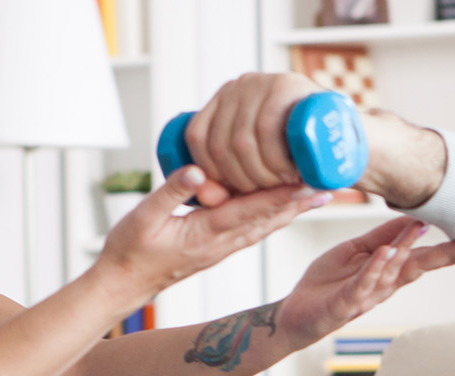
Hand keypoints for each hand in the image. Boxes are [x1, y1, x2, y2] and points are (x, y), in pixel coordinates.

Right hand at [95, 166, 333, 293]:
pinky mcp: (218, 246)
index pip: (251, 210)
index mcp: (206, 233)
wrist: (125, 283)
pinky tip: (285, 208)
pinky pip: (253, 229)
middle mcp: (221, 242)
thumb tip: (200, 171)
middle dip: (299, 201)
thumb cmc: (130, 251)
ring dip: (292, 209)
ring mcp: (221, 247)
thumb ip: (171, 192)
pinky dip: (274, 216)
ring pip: (265, 225)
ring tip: (318, 194)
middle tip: (329, 185)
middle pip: (268, 219)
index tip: (308, 183)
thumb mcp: (143, 217)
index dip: (281, 195)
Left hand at [188, 72, 448, 207]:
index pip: (197, 137)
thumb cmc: (299, 159)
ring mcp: (264, 80)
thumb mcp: (257, 164)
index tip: (233, 195)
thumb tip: (202, 194)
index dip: (209, 174)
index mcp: (224, 99)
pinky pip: (265, 128)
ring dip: (260, 174)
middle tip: (268, 193)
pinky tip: (289, 173)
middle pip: (220, 142)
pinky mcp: (289, 85)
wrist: (349, 141)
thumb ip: (229, 175)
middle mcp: (240, 84)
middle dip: (242, 181)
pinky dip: (274, 160)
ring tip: (281, 185)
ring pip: (240, 140)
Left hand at [272, 216, 454, 346]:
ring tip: (422, 229)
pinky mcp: (346, 302)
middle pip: (420, 266)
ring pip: (393, 272)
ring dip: (407, 250)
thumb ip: (382, 235)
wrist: (296, 311)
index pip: (426, 256)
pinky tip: (386, 252)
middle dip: (448, 256)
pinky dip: (375, 268)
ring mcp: (367, 294)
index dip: (453, 249)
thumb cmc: (328, 282)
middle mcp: (385, 284)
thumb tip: (412, 216)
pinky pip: (363, 284)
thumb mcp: (356, 250)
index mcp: (389, 270)